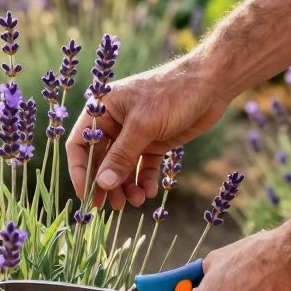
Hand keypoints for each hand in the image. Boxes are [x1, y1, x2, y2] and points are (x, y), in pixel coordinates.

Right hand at [66, 56, 229, 209]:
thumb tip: (102, 185)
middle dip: (107, 184)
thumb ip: (121, 157)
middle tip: (114, 206)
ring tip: (136, 201)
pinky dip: (145, 180)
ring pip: (123, 167)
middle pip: (102, 161)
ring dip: (127, 186)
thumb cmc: (170, 93)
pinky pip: (144, 167)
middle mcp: (114, 123)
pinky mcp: (154, 142)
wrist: (210, 83)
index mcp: (102, 111)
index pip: (80, 145)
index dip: (80, 171)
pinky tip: (149, 192)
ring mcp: (135, 134)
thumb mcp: (142, 126)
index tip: (87, 195)